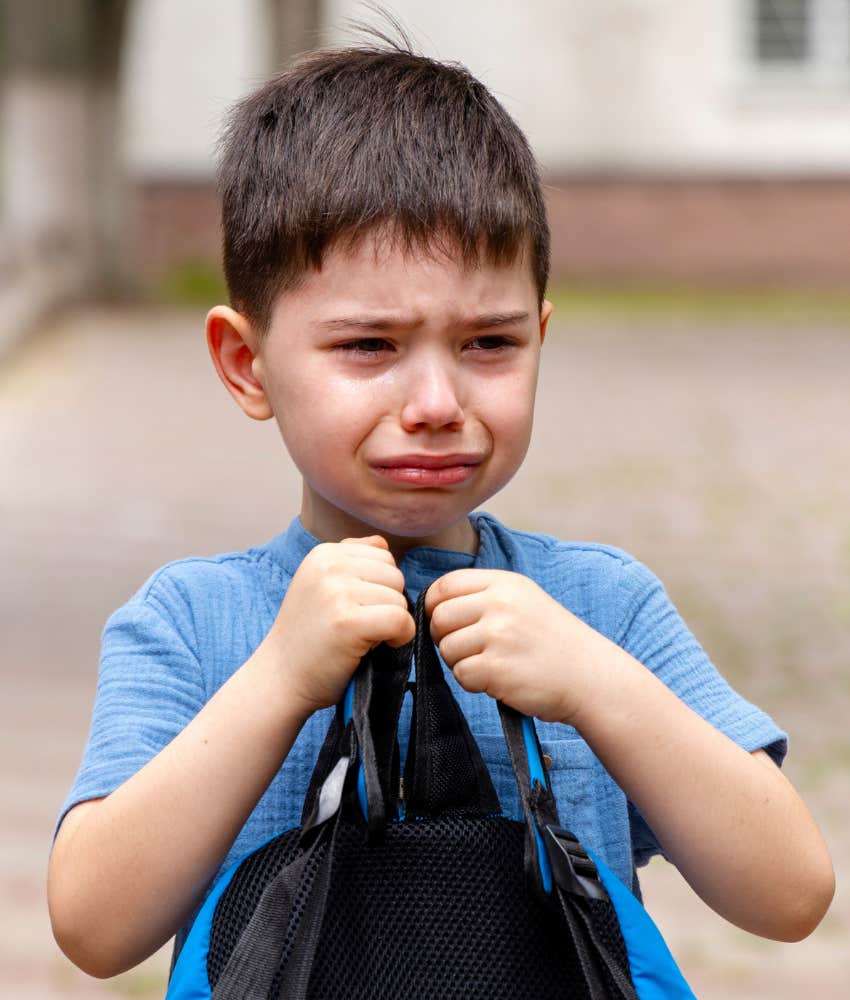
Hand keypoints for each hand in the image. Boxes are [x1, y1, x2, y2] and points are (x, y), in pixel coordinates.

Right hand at [270, 536, 414, 717]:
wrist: (280, 678)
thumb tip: (383, 543)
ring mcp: (336, 591)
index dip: (380, 587)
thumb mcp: (321, 586)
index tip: (359, 609)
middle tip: (362, 626)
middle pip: (395, 575)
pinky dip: (400, 637)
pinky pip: (400, 620)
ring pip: (399, 598)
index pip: (383, 556)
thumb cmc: (308, 637)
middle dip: (388, 603)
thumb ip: (351, 561)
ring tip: (363, 637)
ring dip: (391, 622)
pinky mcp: (347, 621)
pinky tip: (379, 647)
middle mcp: (329, 565)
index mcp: (324, 553)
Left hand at [425, 569, 596, 723]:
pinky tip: (497, 681)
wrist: (590, 676)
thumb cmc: (551, 642)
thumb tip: (433, 606)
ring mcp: (499, 635)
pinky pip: (460, 674)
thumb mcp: (523, 600)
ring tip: (491, 666)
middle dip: (445, 638)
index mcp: (504, 583)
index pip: (445, 585)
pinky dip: (473, 683)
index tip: (447, 623)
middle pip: (440, 617)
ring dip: (461, 663)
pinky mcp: (497, 668)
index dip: (436, 606)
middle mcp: (500, 604)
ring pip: (447, 648)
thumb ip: (483, 596)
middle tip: (471, 651)